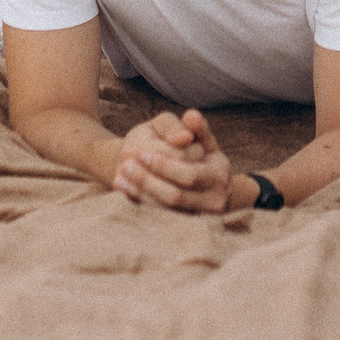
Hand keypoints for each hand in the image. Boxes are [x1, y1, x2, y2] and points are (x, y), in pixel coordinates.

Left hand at [112, 109, 233, 212]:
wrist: (194, 180)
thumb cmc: (195, 153)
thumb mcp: (198, 136)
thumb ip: (196, 125)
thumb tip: (191, 116)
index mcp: (220, 176)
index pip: (189, 174)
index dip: (165, 165)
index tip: (142, 154)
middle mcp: (214, 201)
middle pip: (176, 195)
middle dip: (149, 180)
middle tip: (125, 164)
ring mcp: (198, 216)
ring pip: (164, 208)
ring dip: (140, 191)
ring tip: (120, 175)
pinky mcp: (182, 224)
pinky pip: (158, 216)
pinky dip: (139, 201)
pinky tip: (123, 188)